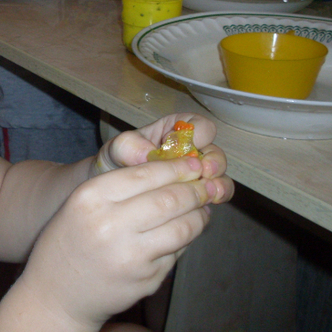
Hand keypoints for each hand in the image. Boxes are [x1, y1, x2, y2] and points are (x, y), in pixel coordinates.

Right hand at [20, 153, 223, 327]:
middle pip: (170, 199)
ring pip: (183, 228)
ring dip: (199, 216)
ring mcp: (130, 257)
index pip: (146, 174)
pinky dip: (186, 240)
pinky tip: (183, 233)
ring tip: (202, 209)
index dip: (178, 167)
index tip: (195, 164)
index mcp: (91, 198)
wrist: (56, 295)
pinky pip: (176, 253)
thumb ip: (120, 186)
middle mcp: (110, 225)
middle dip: (196, 190)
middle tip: (206, 185)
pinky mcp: (145, 281)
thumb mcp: (82, 203)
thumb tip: (175, 171)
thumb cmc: (71, 240)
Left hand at [95, 113, 231, 203]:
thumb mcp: (117, 148)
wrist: (111, 191)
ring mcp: (197, 175)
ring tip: (210, 193)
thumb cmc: (117, 161)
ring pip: (220, 177)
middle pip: (215, 153)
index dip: (198, 134)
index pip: (199, 125)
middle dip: (214, 162)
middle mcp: (192, 151)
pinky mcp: (198, 196)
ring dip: (218, 184)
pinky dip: (214, 201)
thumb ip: (129, 145)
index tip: (185, 147)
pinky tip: (205, 206)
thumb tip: (147, 153)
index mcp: (177, 130)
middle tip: (204, 172)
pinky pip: (214, 197)